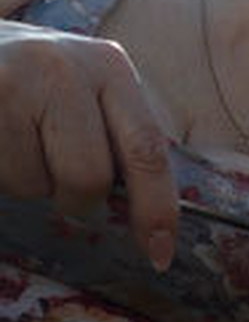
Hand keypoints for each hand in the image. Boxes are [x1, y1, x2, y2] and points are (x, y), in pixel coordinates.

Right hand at [0, 20, 176, 267]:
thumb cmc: (34, 81)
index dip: (156, 210)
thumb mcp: (86, 92)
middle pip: (89, 178)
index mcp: (109, 66)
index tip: (160, 255)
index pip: (147, 151)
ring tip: (14, 141)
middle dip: (76, 199)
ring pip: (33, 184)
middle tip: (58, 178)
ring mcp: (11, 80)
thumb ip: (120, 139)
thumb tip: (153, 221)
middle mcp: (64, 67)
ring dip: (26, 182)